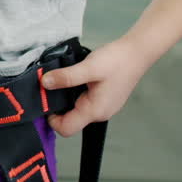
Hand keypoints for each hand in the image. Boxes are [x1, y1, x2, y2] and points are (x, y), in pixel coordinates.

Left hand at [41, 38, 157, 136]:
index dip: (51, 119)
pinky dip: (73, 93)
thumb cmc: (117, 61)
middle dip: (56, 106)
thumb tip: (44, 83)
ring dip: (64, 98)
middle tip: (48, 86)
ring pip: (75, 110)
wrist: (137, 52)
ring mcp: (102, 107)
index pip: (66, 129)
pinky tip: (71, 79)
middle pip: (69, 120)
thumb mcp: (89, 67)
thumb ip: (66, 77)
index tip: (44, 100)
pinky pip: (82, 102)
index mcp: (95, 111)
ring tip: (59, 80)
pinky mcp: (103, 99)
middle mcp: (99, 113)